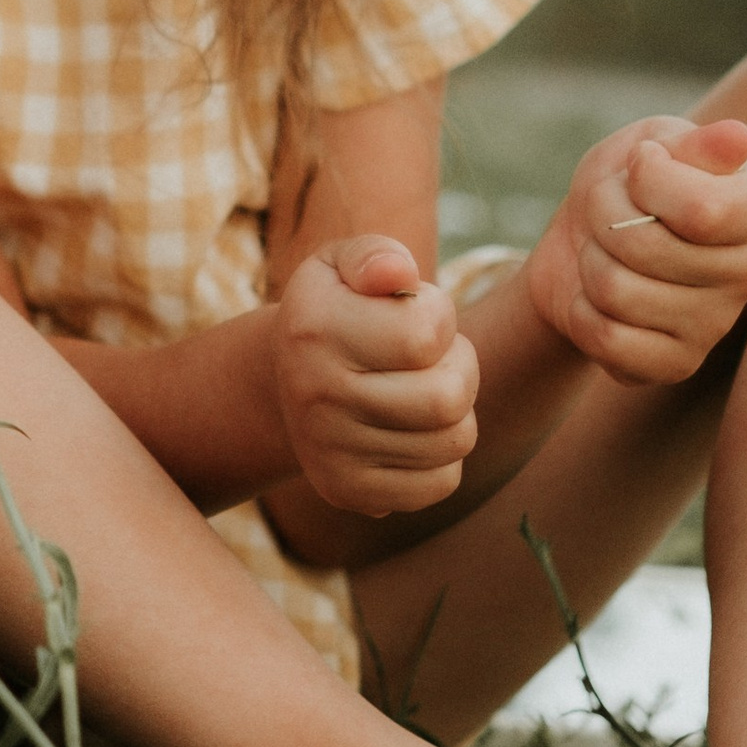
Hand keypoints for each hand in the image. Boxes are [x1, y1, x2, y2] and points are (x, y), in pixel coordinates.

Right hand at [273, 238, 479, 515]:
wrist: (286, 378)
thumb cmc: (337, 308)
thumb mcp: (344, 265)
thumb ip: (376, 255)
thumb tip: (397, 274)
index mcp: (314, 328)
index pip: (426, 335)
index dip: (439, 317)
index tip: (415, 312)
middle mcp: (314, 394)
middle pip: (448, 398)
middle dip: (460, 368)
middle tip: (434, 358)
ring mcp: (329, 451)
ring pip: (454, 442)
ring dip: (456, 412)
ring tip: (423, 388)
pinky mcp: (349, 492)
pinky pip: (440, 483)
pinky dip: (443, 456)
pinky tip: (415, 430)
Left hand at [524, 115, 746, 384]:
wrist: (582, 242)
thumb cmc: (626, 186)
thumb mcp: (654, 144)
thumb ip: (694, 145)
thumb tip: (736, 138)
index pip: (701, 210)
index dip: (645, 180)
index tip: (638, 164)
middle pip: (645, 247)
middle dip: (602, 215)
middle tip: (604, 209)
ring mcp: (715, 325)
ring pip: (617, 291)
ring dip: (590, 262)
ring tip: (602, 251)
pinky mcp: (676, 365)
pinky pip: (607, 339)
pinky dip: (582, 310)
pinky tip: (597, 298)